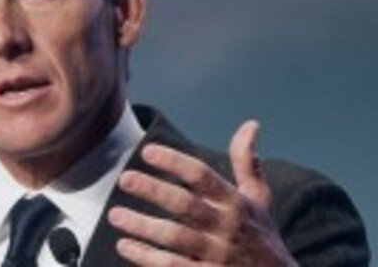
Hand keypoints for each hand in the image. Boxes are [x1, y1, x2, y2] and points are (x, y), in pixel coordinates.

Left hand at [108, 120, 297, 265]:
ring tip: (115, 214)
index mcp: (235, 203)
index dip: (175, 162)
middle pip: (184, 205)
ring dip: (142, 226)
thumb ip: (247, 163)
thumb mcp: (259, 199)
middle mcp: (225, 228)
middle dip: (153, 190)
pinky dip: (146, 257)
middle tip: (124, 178)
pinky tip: (124, 245)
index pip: (202, 176)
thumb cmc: (262, 236)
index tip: (147, 151)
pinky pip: (171, 266)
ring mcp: (216, 255)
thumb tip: (250, 124)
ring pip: (174, 238)